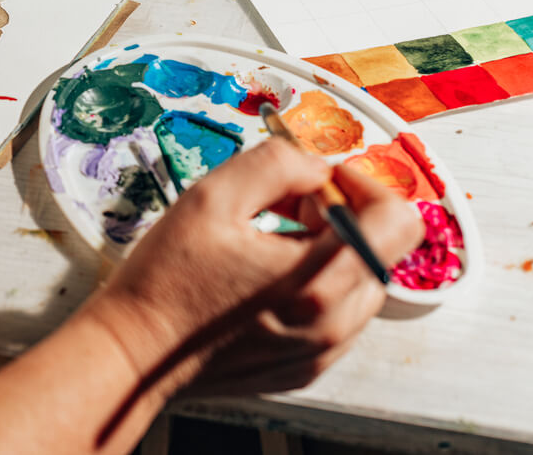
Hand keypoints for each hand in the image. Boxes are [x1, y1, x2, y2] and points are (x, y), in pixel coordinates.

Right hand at [84, 138, 424, 400]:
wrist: (134, 354)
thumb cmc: (164, 282)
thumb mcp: (212, 197)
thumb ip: (277, 164)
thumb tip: (315, 165)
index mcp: (317, 279)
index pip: (398, 221)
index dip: (363, 186)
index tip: (321, 182)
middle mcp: (332, 323)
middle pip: (377, 248)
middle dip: (337, 216)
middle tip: (281, 206)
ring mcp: (322, 352)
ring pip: (358, 282)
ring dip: (326, 251)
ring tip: (266, 243)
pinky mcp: (306, 368)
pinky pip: (335, 316)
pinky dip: (312, 287)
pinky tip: (260, 278)